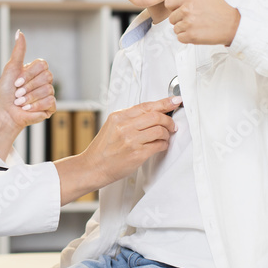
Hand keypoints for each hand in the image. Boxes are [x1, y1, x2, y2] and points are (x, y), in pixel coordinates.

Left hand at [0, 31, 55, 157]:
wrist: (5, 112)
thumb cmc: (6, 91)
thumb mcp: (11, 68)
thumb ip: (18, 50)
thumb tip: (19, 32)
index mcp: (37, 70)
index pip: (43, 65)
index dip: (29, 74)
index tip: (17, 82)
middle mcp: (45, 80)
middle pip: (47, 76)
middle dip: (28, 86)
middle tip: (17, 93)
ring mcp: (49, 93)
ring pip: (48, 90)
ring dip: (29, 97)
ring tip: (20, 102)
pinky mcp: (51, 106)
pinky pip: (50, 101)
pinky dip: (35, 106)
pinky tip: (27, 108)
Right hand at [54, 96, 179, 202]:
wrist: (93, 167)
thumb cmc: (103, 149)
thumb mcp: (112, 126)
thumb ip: (129, 118)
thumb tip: (152, 112)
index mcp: (118, 116)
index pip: (146, 105)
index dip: (164, 102)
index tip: (174, 101)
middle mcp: (124, 126)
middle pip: (156, 116)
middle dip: (168, 120)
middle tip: (172, 124)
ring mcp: (131, 140)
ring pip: (159, 130)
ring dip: (167, 133)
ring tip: (165, 136)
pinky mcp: (137, 154)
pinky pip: (158, 145)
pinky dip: (163, 144)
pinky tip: (161, 145)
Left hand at [164, 0, 240, 45]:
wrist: (232, 25)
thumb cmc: (220, 8)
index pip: (168, 3)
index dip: (175, 7)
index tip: (185, 9)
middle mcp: (187, 10)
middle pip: (171, 18)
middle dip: (180, 19)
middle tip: (194, 19)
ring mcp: (188, 24)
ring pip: (176, 28)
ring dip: (184, 29)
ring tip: (197, 25)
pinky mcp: (191, 36)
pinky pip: (180, 38)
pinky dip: (187, 38)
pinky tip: (197, 33)